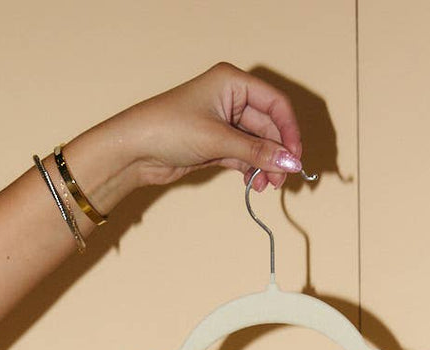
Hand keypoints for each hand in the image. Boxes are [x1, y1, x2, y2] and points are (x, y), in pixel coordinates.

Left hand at [120, 61, 304, 193]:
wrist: (134, 150)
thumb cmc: (168, 128)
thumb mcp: (218, 139)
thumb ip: (257, 151)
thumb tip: (290, 162)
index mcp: (232, 82)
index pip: (275, 104)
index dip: (289, 131)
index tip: (295, 157)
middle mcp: (230, 98)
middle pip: (268, 127)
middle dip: (277, 154)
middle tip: (283, 179)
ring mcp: (224, 122)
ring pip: (257, 144)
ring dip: (266, 166)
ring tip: (267, 186)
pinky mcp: (216, 144)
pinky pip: (245, 156)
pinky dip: (252, 170)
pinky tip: (255, 184)